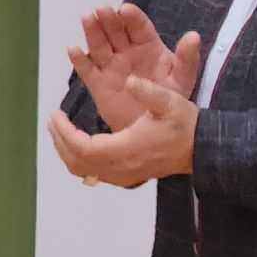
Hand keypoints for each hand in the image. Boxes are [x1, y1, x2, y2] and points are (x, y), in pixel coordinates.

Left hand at [47, 76, 196, 186]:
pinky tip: (80, 145)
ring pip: (83, 170)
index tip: (56, 114)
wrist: (202, 149)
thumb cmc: (186, 126)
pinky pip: (94, 174)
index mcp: (126, 148)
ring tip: (63, 131)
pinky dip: (80, 160)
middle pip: (77, 162)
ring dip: (67, 152)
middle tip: (54, 120)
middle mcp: (121, 167)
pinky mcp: (127, 176)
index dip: (64, 132)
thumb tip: (130, 81)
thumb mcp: (170, 102)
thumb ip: (149, 91)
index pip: (82, 147)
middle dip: (60, 140)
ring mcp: (123, 175)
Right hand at [67, 4, 200, 132]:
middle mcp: (127, 52)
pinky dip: (79, 60)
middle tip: (102, 9)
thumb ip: (187, 58)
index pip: (139, 28)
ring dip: (92, 32)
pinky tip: (73, 49)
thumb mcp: (182, 77)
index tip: (125, 9)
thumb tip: (194, 35)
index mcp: (149, 47)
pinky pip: (87, 70)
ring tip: (87, 18)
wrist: (155, 124)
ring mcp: (111, 66)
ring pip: (99, 46)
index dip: (132, 18)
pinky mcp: (98, 83)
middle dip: (109, 20)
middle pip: (116, 32)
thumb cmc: (170, 97)